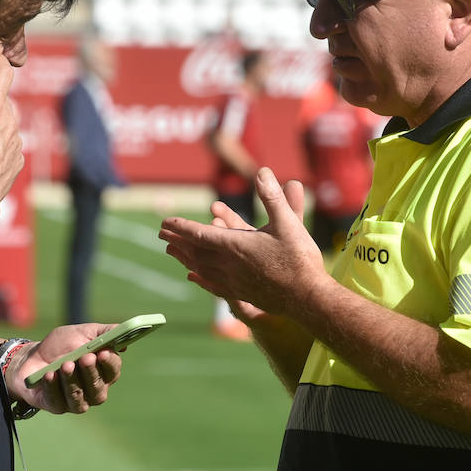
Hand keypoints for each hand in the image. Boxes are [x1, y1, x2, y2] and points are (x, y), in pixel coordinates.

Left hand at [6, 323, 122, 414]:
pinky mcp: (57, 406)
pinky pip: (58, 401)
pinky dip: (54, 387)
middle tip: (85, 357)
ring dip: (72, 381)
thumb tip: (122, 330)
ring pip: (79, 397)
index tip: (103, 351)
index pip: (112, 371)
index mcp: (103, 372)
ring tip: (66, 364)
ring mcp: (75, 401)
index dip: (109, 363)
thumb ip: (103, 332)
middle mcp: (93, 390)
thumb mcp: (82, 333)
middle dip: (91, 372)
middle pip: (98, 388)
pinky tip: (50, 375)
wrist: (32, 357)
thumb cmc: (60, 345)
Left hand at [160, 168, 325, 317]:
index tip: (164, 223)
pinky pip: (213, 285)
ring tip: (172, 252)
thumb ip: (272, 197)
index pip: (200, 234)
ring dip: (185, 258)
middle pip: (195, 251)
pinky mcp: (242, 294)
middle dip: (178, 242)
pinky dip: (199, 278)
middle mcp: (229, 265)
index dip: (181, 228)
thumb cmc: (299, 259)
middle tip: (162, 235)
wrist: (308, 298)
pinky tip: (194, 277)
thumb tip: (262, 172)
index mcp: (236, 245)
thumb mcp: (288, 223)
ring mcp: (234, 282)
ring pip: (201, 268)